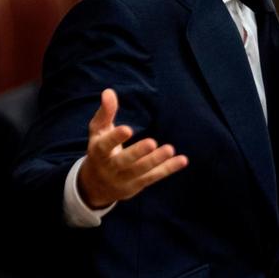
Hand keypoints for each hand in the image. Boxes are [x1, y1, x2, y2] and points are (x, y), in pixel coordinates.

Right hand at [77, 88, 188, 208]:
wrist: (95, 186)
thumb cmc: (100, 151)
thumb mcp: (98, 132)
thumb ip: (105, 113)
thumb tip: (109, 91)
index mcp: (99, 152)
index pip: (105, 146)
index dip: (115, 138)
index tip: (127, 129)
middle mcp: (110, 167)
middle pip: (124, 162)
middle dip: (138, 153)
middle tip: (152, 142)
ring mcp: (124, 179)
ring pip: (141, 171)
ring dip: (156, 161)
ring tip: (170, 149)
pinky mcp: (137, 185)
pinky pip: (154, 177)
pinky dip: (168, 169)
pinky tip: (182, 160)